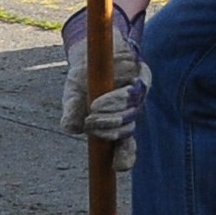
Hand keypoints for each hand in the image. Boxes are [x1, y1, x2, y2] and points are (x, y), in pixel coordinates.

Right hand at [62, 5, 147, 169]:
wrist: (93, 47)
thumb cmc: (83, 78)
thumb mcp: (72, 96)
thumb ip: (72, 113)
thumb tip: (72, 129)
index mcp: (116, 123)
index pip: (125, 146)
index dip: (124, 157)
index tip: (117, 167)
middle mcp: (130, 111)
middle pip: (129, 128)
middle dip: (111, 128)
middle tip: (92, 121)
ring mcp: (139, 93)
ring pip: (133, 110)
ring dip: (114, 112)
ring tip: (95, 107)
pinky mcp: (143, 74)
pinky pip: (138, 89)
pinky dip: (120, 97)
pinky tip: (107, 95)